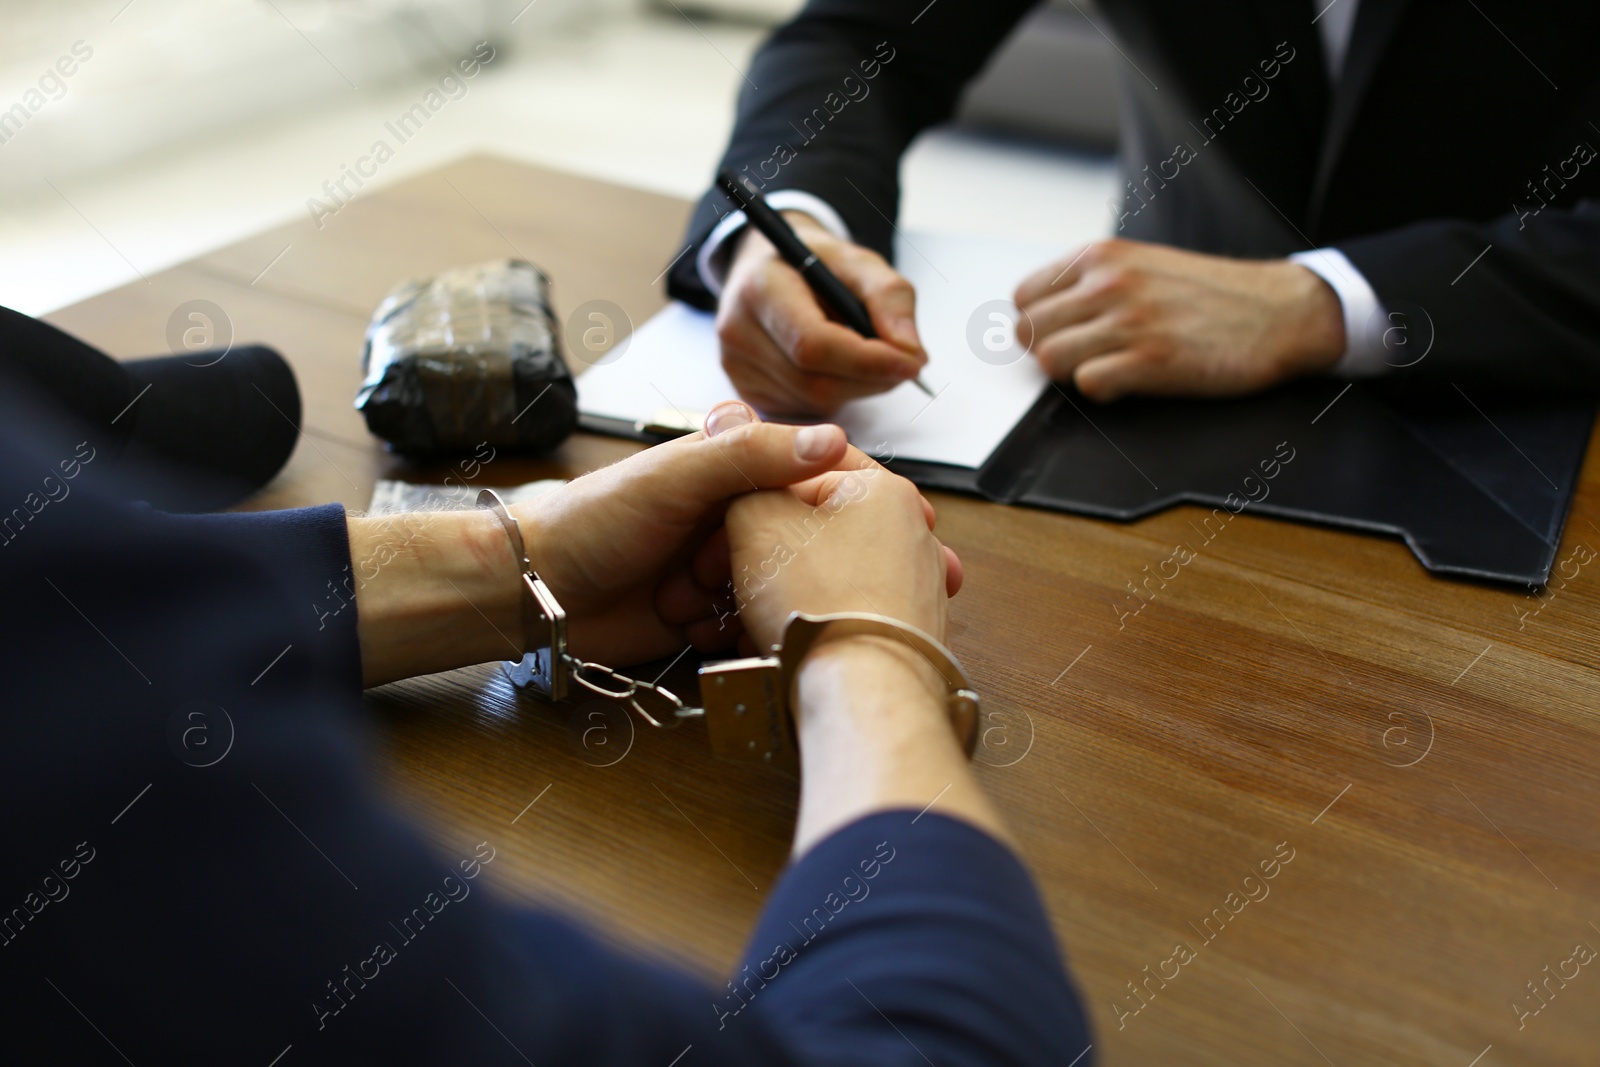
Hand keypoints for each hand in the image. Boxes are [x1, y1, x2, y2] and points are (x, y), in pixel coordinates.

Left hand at [513, 401, 851, 668]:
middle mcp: (731, 517)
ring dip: (743, 603)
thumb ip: (751, 455)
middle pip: (794, 544)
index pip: (804, 480)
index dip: (806, 509)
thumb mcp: (676, 477)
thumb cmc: (591, 521)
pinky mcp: (707, 616)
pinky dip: (729, 635)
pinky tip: (692, 628)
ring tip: (690, 597)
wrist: (536, 592)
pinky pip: (747, 630)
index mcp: (730, 469)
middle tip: (711, 567)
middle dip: (764, 566)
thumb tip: (831, 439)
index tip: (799, 530)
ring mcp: (720, 569)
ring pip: (775, 591)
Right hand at [717, 211, 926, 415]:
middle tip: (905, 364)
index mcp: (761, 288)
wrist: (768, 268)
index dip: (867, 360)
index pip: (813, 343)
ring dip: (857, 388)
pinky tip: (836, 368)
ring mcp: (736, 367)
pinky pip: (805, 410)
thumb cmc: (814, 263)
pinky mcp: (746, 392)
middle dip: (871, 379)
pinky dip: (835, 396)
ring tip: (868, 357)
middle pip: (815, 381)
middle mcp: (737, 331)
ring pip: (814, 401)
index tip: (911, 363)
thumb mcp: (858, 261)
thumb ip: (890, 298)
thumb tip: (910, 352)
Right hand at [722, 439, 961, 655]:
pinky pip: (844, 614)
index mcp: (883, 490)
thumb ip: (747, 489)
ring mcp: (916, 587)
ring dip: (782, 593)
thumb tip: (747, 492)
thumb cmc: (820, 605)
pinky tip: (779, 643)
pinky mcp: (908, 632)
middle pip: (815, 529)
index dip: (749, 505)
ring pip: (826, 576)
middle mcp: (911, 534)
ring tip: (749, 617)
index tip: (723, 535)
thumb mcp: (755, 522)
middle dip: (764, 555)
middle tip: (729, 578)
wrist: (862, 692)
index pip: (800, 474)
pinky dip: (809, 623)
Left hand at [1014, 238, 1345, 400]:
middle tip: (1086, 358)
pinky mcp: (1151, 361)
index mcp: (1101, 257)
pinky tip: (1129, 383)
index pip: (1022, 297)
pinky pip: (1087, 385)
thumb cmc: (1209, 295)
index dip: (1038, 325)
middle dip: (1048, 352)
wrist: (1279, 311)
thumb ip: (1091, 283)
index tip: (1064, 336)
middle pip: (1028, 332)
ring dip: (1072, 374)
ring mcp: (1129, 321)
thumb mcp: (1141, 266)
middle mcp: (1108, 284)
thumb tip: (1040, 315)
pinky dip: (1102, 391)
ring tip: (1108, 369)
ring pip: (1049, 360)